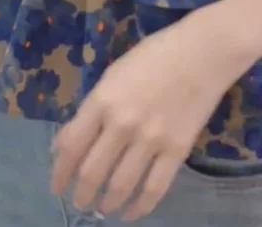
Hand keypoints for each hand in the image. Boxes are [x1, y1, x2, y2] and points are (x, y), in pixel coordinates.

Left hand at [51, 5, 245, 221]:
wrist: (204, 52)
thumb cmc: (155, 54)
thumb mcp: (114, 73)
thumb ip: (91, 108)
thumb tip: (66, 143)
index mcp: (103, 99)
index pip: (72, 146)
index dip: (60, 172)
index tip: (57, 187)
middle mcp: (122, 123)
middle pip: (92, 172)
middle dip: (81, 195)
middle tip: (80, 204)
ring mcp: (151, 139)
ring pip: (121, 185)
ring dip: (107, 204)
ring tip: (103, 210)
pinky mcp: (177, 149)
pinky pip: (155, 188)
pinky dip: (141, 206)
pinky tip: (132, 213)